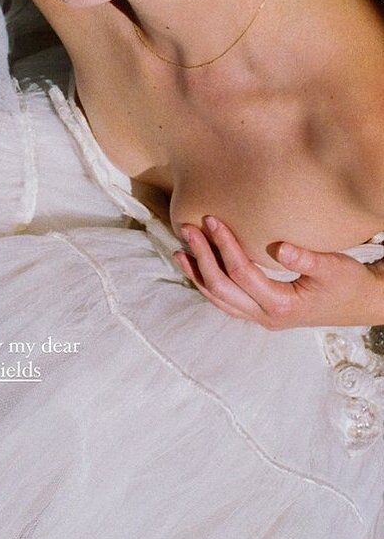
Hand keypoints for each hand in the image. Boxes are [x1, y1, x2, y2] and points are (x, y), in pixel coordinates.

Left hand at [172, 216, 383, 328]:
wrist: (359, 304)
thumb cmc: (347, 283)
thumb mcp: (333, 268)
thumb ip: (306, 259)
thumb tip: (280, 248)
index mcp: (281, 306)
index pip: (242, 273)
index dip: (224, 245)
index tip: (212, 220)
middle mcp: (266, 317)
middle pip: (222, 289)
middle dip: (202, 258)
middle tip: (188, 229)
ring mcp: (261, 318)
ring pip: (220, 300)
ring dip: (198, 274)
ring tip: (180, 250)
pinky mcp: (261, 313)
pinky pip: (227, 302)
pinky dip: (208, 285)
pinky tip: (196, 268)